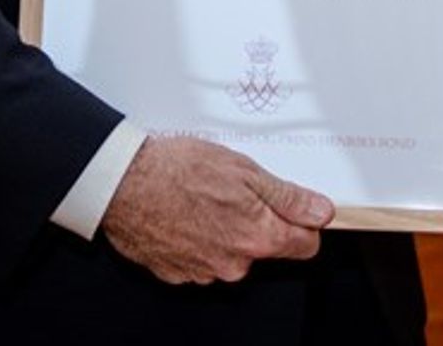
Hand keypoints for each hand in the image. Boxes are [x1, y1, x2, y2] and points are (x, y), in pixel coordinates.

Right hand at [102, 136, 330, 284]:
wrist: (123, 183)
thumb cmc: (177, 170)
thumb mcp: (244, 170)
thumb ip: (287, 197)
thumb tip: (320, 211)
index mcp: (256, 238)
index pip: (305, 245)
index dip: (304, 223)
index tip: (295, 208)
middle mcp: (233, 263)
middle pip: (265, 248)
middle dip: (257, 222)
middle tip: (234, 190)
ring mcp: (203, 271)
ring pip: (230, 253)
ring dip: (224, 230)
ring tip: (203, 198)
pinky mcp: (177, 272)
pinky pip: (201, 257)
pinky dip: (197, 238)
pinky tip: (185, 213)